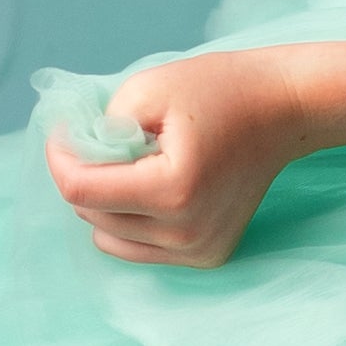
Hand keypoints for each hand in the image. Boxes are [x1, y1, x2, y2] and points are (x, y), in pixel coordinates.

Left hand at [41, 43, 313, 269]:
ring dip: (106, 200)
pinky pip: (137, 248)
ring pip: (108, 237)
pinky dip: (129, 219)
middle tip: (105, 137)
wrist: (285, 109)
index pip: (80, 191)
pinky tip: (150, 187)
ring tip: (134, 162)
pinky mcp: (207, 256)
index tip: (65, 130)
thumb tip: (75, 162)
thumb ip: (100, 129)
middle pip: (92, 215)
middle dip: (84, 173)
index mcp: (172, 190)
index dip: (60, 157)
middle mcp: (186, 233)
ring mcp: (198, 251)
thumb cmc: (220, 90)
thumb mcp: (148, 89)